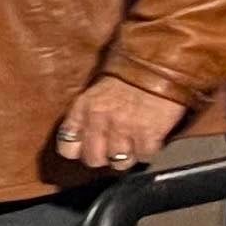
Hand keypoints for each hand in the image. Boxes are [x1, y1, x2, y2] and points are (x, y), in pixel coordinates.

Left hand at [56, 76, 190, 173]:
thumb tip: (86, 134)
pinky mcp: (148, 134)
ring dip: (127, 156)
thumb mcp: (97, 89)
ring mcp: (123, 129)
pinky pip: (144, 156)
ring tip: (134, 144)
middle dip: (104, 156)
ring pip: (118, 162)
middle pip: (92, 159)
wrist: (158, 62)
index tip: (88, 147)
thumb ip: (89, 112)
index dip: (79, 150)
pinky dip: (148, 150)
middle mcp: (99, 121)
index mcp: (83, 108)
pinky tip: (151, 138)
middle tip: (114, 148)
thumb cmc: (129, 72)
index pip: (67, 146)